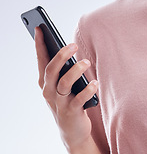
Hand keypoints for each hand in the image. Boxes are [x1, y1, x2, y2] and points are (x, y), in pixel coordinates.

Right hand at [35, 26, 98, 150]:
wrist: (72, 129)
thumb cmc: (69, 99)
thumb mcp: (63, 83)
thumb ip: (64, 68)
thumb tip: (70, 47)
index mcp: (46, 82)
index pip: (41, 60)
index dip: (39, 44)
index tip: (40, 28)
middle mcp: (49, 91)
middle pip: (51, 70)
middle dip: (61, 56)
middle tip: (73, 44)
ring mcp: (59, 102)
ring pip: (64, 83)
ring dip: (75, 71)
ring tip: (86, 62)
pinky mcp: (71, 112)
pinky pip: (79, 100)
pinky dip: (87, 90)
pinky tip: (95, 83)